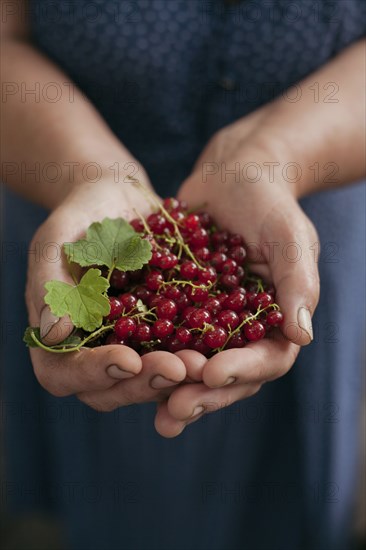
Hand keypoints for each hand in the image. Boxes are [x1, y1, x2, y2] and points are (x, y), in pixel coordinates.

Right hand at [26, 177, 186, 410]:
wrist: (118, 200)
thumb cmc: (78, 218)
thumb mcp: (56, 241)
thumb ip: (51, 285)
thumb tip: (52, 334)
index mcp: (58, 337)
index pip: (63, 373)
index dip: (94, 373)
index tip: (127, 360)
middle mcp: (93, 351)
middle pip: (110, 390)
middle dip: (144, 382)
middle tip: (178, 368)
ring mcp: (130, 347)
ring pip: (147, 381)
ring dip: (174, 379)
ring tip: (202, 364)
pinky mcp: (162, 335)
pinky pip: (177, 355)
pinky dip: (196, 356)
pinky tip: (219, 347)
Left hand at [154, 116, 319, 436]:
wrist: (231, 178)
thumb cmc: (268, 202)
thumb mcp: (289, 236)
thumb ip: (297, 282)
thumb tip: (301, 336)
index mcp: (277, 321)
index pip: (268, 358)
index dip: (242, 370)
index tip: (213, 372)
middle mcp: (244, 331)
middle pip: (228, 375)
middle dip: (204, 394)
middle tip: (175, 410)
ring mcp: (211, 324)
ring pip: (195, 366)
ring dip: (175, 390)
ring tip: (156, 411)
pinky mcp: (179, 311)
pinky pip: (164, 339)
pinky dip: (149, 357)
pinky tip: (126, 370)